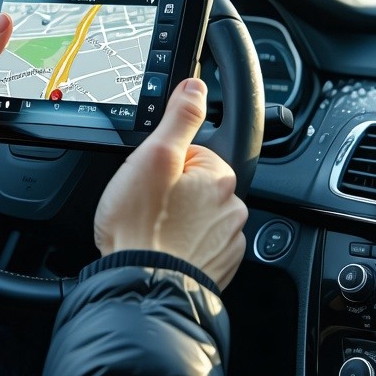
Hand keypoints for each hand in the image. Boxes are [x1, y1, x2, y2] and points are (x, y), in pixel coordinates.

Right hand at [93, 78, 248, 289]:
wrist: (144, 288)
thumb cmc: (142, 227)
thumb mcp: (154, 157)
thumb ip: (180, 118)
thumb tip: (196, 87)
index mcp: (220, 178)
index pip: (193, 155)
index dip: (164, 165)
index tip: (147, 181)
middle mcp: (232, 210)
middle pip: (197, 188)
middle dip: (172, 195)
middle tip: (144, 209)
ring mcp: (227, 243)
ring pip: (199, 220)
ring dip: (178, 223)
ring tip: (151, 234)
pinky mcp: (218, 270)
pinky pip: (200, 249)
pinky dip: (182, 249)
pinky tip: (162, 253)